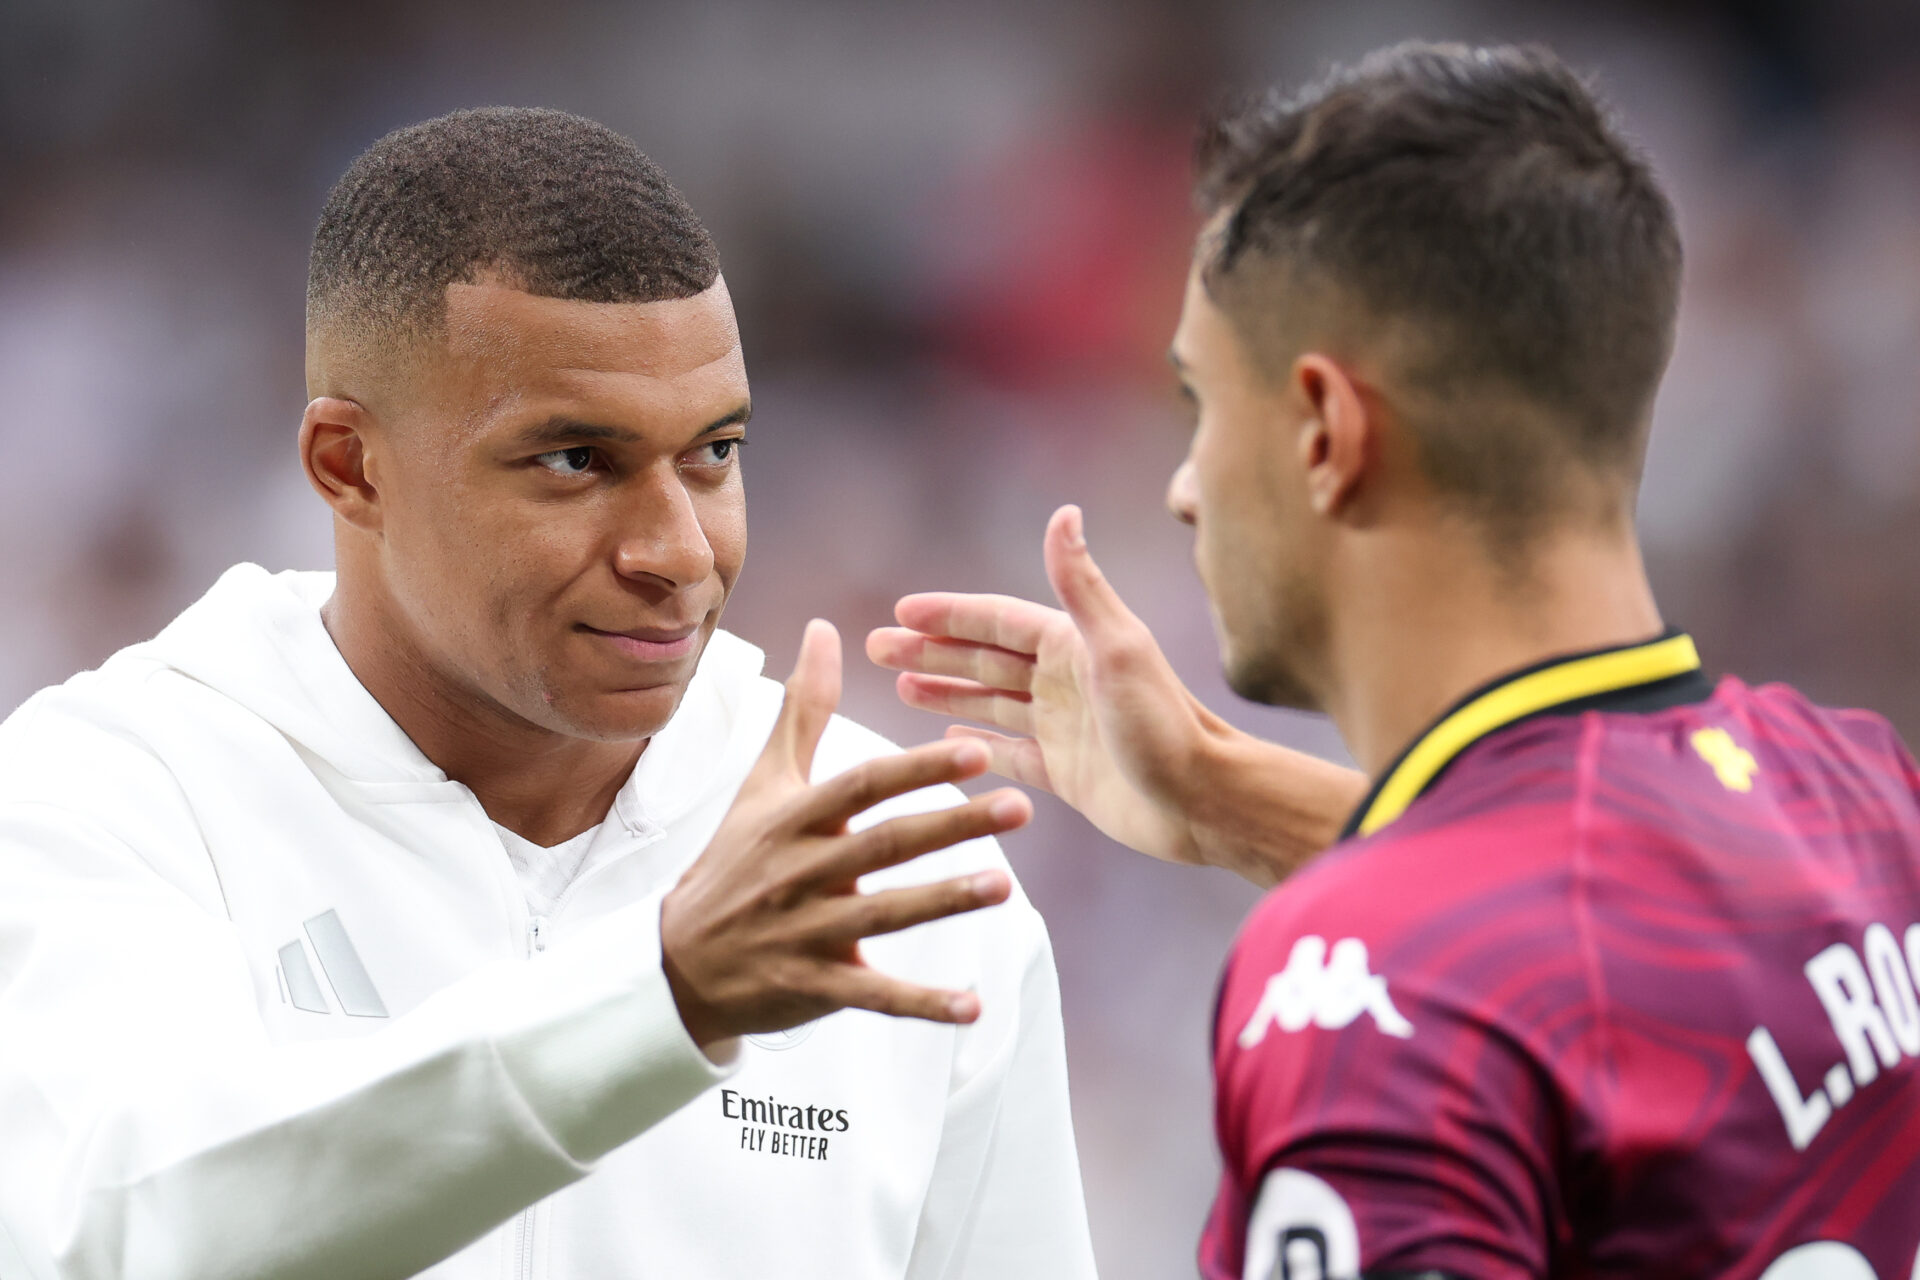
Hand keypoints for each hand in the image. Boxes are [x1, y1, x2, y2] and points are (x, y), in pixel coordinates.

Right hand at [661, 619, 1029, 1047]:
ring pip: (884, 916)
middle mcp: (801, 870)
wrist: (677, 962)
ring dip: (943, 902)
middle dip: (953, 825)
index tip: (976, 752)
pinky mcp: (813, 987)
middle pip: (885, 844)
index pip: (864, 785)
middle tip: (1021, 807)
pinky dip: (921, 1004)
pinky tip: (972, 1007)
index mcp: (795, 817)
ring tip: (1004, 888)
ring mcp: (806, 932)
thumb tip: (824, 627)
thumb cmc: (736, 860)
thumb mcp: (764, 783)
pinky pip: (874, 996)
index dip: (918, 769)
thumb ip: (803, 709)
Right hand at [868, 505, 1218, 866]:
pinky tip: (947, 743)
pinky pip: (1009, 755)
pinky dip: (976, 747)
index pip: (996, 621)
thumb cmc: (1166, 723)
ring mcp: (1063, 728)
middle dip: (930, 652)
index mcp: (1071, 646)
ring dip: (945, 694)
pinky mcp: (1066, 773)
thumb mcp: (1118, 647)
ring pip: (989, 704)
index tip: (901, 610)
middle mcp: (1064, 682)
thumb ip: (1082, 585)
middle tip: (876, 649)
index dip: (948, 614)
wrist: (1204, 800)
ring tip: (898, 689)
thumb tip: (1064, 512)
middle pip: (983, 659)